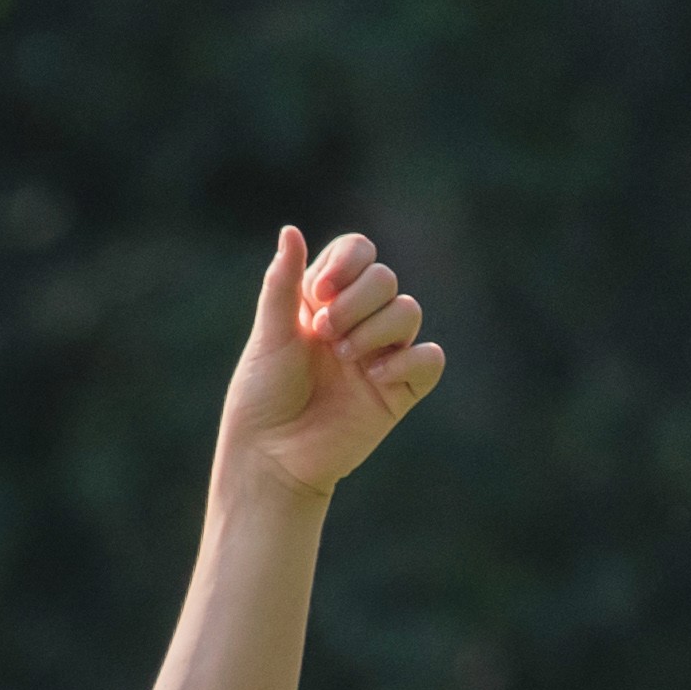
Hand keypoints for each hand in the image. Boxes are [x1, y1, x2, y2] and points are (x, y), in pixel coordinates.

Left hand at [223, 226, 445, 499]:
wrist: (270, 459)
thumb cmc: (261, 398)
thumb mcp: (269, 336)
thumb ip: (283, 284)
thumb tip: (290, 230)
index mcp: (325, 301)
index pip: (358, 252)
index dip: (348, 262)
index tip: (321, 291)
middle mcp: (357, 322)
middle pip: (385, 279)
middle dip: (357, 301)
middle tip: (324, 334)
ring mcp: (381, 354)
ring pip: (409, 311)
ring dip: (375, 329)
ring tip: (343, 358)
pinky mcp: (399, 390)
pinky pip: (429, 359)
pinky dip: (407, 362)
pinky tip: (374, 379)